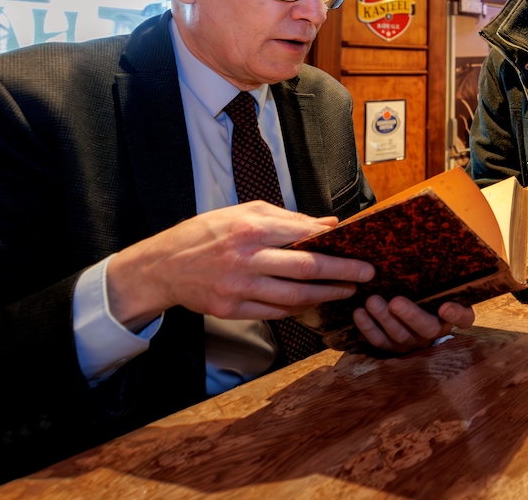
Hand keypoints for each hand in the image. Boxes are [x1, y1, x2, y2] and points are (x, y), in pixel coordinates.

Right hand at [106, 201, 374, 331]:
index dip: (332, 241)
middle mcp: (244, 259)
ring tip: (347, 290)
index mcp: (248, 228)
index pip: (302, 235)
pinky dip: (299, 309)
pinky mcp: (232, 311)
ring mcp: (238, 288)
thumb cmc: (206, 234)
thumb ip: (287, 218)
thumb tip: (328, 224)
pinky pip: (275, 313)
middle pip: (305, 269)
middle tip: (367, 273)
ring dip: (326, 295)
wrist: (161, 267)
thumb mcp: (242, 213)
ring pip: (294, 297)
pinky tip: (315, 302)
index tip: (356, 244)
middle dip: (342, 271)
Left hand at [353, 297, 474, 353]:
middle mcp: (433, 334)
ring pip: (399, 336)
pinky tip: (358, 314)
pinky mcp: (392, 347)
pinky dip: (368, 328)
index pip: (463, 318)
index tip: (445, 307)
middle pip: (426, 328)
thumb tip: (444, 299)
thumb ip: (445, 288)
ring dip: (384, 320)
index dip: (456, 315)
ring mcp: (412, 343)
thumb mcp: (441, 290)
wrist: (408, 312)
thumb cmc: (428, 297)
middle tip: (395, 302)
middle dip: (409, 315)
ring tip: (371, 302)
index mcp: (451, 317)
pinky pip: (379, 341)